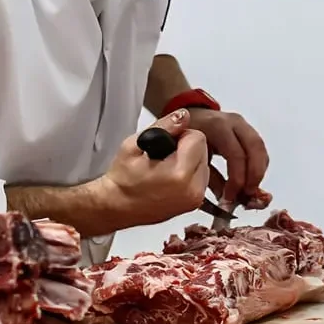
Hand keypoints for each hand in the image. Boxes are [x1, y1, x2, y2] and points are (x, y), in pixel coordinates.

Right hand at [98, 109, 209, 226]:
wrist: (118, 206)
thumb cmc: (122, 180)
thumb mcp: (134, 145)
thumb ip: (163, 127)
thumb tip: (183, 116)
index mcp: (179, 175)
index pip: (197, 138)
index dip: (180, 135)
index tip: (165, 144)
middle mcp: (192, 190)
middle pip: (204, 150)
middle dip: (187, 147)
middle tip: (164, 156)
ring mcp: (195, 199)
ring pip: (205, 162)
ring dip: (190, 160)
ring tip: (166, 167)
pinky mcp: (195, 203)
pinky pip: (201, 177)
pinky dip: (190, 172)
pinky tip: (172, 177)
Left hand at [187, 109, 269, 204]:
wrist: (187, 118)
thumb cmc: (185, 136)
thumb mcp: (190, 156)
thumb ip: (207, 178)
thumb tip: (223, 201)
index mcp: (216, 127)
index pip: (236, 154)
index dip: (237, 179)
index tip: (231, 196)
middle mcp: (233, 122)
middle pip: (255, 148)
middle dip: (255, 175)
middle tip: (248, 194)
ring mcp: (242, 125)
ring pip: (260, 149)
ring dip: (258, 172)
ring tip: (249, 191)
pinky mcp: (247, 131)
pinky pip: (259, 149)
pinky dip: (258, 167)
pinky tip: (250, 181)